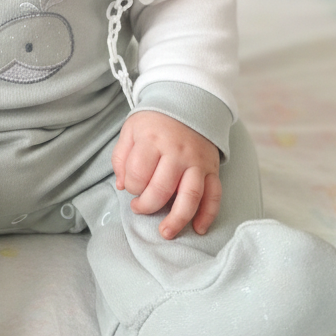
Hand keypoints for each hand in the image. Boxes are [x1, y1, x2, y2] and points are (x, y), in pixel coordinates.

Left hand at [111, 111, 221, 239]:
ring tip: (166, 232)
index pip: (138, 173)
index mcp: (152, 140)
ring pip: (190, 195)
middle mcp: (177, 152)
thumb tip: (122, 186)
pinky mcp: (212, 169)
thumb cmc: (154, 122)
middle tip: (140, 209)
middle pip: (162, 189)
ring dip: (178, 219)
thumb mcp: (130, 130)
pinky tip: (199, 228)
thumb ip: (121, 157)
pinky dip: (208, 214)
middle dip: (147, 206)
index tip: (131, 188)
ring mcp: (197, 161)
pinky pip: (214, 194)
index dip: (131, 187)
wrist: (187, 103)